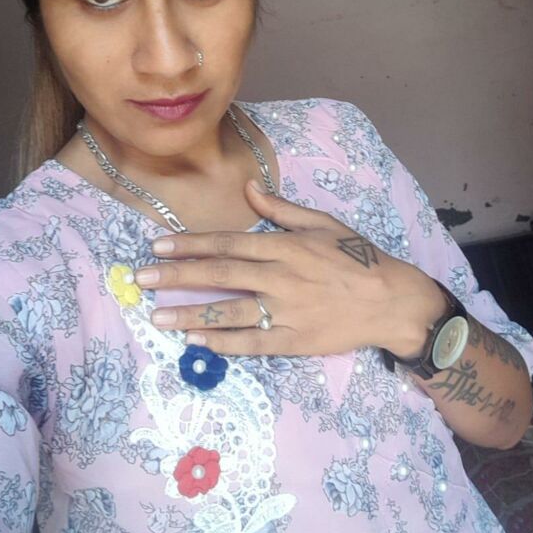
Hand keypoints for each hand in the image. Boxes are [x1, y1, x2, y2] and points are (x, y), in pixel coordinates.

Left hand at [135, 180, 445, 356]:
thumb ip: (283, 209)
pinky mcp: (292, 341)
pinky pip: (250, 344)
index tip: (158, 246)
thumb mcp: (324, 223)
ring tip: (157, 316)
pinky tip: (195, 342)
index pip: (227, 244)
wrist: (391, 301)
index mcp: (285, 246)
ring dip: (190, 313)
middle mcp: (279, 277)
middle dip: (177, 276)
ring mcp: (284, 312)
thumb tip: (250, 189)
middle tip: (141, 278)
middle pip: (220, 276)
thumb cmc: (358, 257)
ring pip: (229, 312)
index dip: (190, 245)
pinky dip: (222, 343)